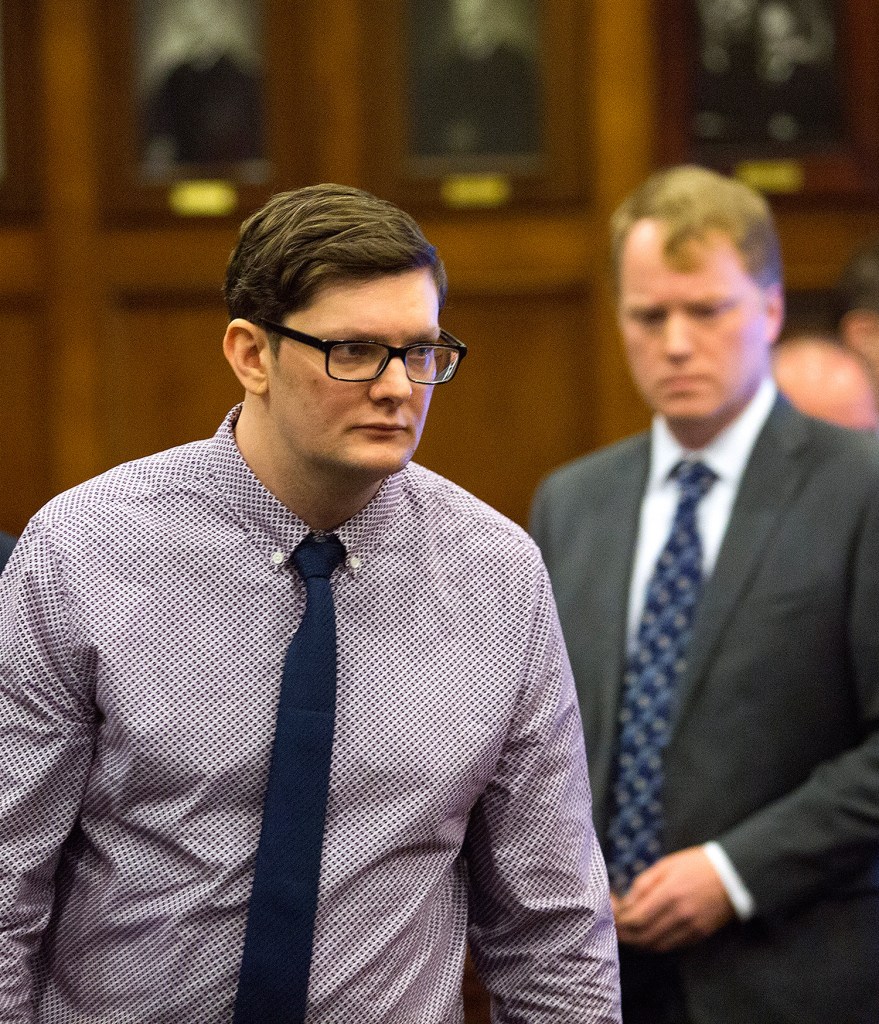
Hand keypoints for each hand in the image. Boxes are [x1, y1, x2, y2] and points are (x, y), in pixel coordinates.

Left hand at [611, 847, 734, 952]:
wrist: (732, 876)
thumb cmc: (695, 865)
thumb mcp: (666, 865)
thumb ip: (643, 884)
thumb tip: (625, 902)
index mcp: (669, 893)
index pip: (636, 918)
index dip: (619, 918)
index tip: (610, 910)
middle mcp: (680, 915)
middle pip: (642, 936)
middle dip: (623, 933)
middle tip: (611, 925)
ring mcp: (690, 928)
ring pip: (655, 946)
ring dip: (635, 942)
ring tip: (624, 932)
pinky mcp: (698, 936)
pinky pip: (670, 946)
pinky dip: (653, 945)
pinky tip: (644, 936)